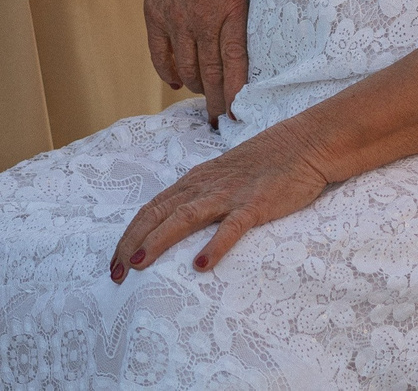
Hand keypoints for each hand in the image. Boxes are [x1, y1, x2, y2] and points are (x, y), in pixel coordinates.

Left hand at [109, 123, 328, 279]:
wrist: (302, 145)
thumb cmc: (262, 166)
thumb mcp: (221, 180)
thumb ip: (201, 198)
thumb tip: (178, 223)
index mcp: (192, 182)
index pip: (151, 210)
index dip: (130, 234)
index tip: (115, 262)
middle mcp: (202, 187)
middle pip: (157, 214)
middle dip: (132, 243)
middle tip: (115, 272)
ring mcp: (228, 195)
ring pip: (183, 218)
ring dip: (158, 241)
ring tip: (139, 264)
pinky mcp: (255, 205)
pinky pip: (231, 227)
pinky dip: (214, 245)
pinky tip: (200, 265)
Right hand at [132, 0, 250, 126]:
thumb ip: (252, 6)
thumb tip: (269, 34)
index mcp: (229, 8)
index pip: (235, 63)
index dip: (237, 93)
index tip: (243, 115)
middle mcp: (200, 19)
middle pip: (209, 74)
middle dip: (217, 103)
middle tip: (224, 122)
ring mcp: (173, 19)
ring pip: (185, 69)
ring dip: (197, 88)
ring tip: (206, 99)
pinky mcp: (153, 16)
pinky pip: (159, 55)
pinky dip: (168, 73)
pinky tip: (178, 81)